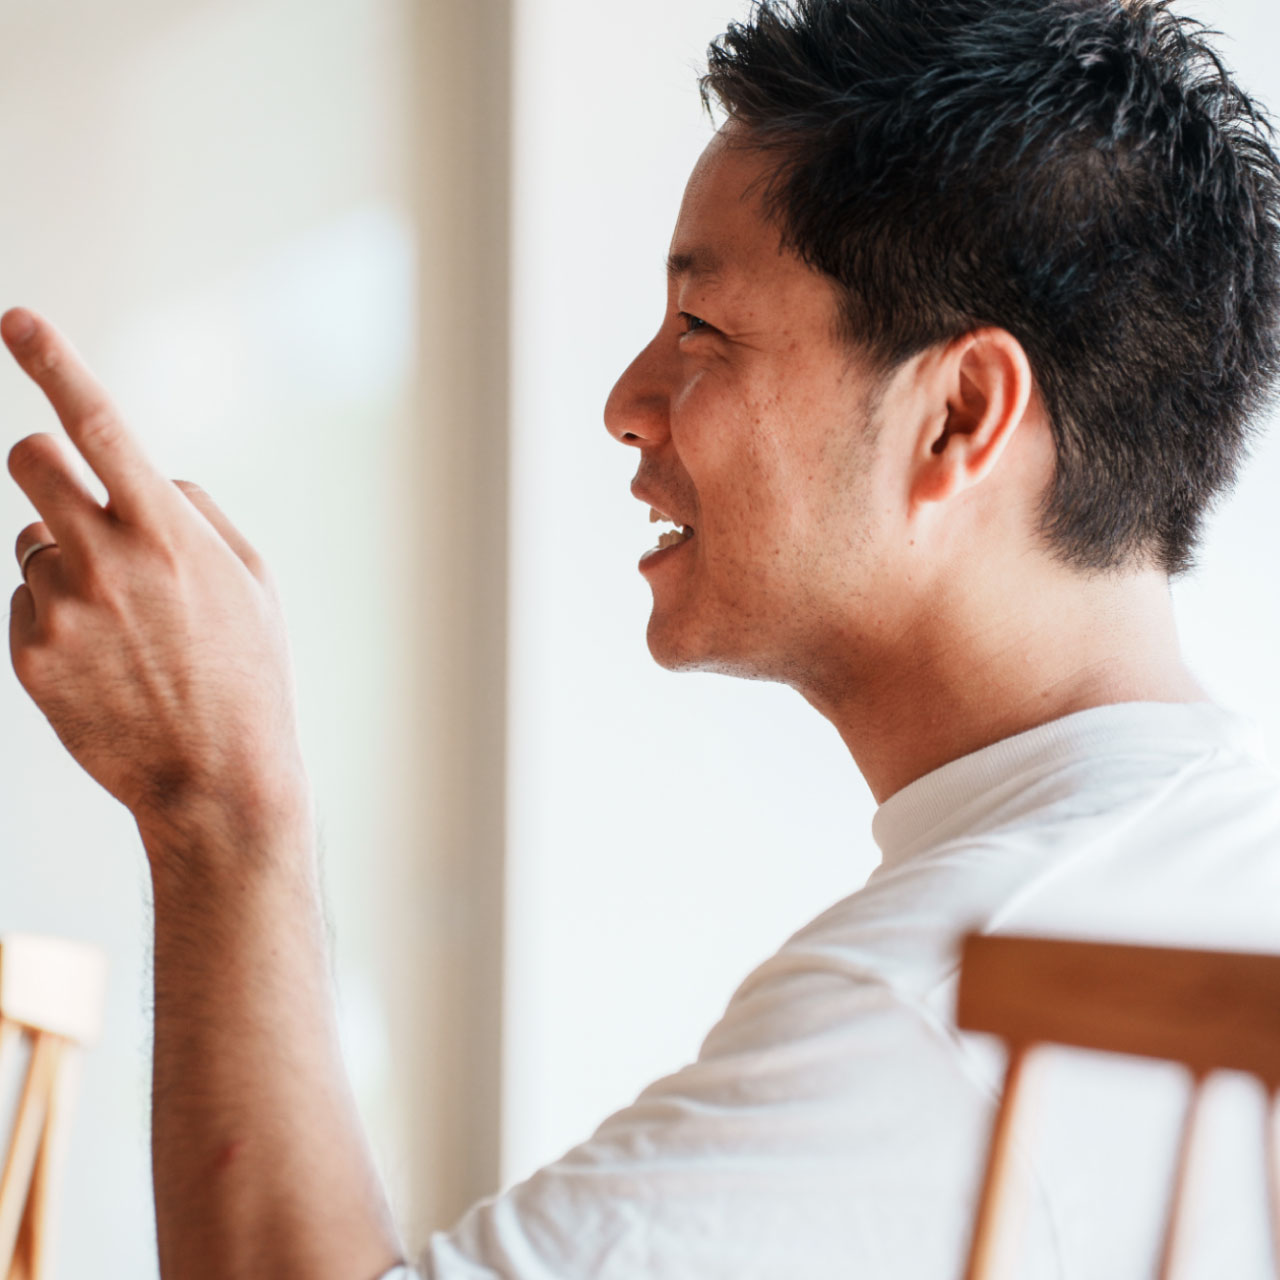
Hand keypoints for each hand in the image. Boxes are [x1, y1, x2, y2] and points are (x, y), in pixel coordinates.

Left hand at [4, 307, 307, 849]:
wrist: (217, 779)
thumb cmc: (248, 673)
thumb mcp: (252, 582)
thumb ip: (196, 512)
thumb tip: (147, 478)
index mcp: (169, 533)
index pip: (100, 425)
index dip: (54, 362)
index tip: (17, 320)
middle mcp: (105, 560)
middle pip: (31, 460)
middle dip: (45, 462)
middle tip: (72, 497)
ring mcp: (60, 609)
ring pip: (31, 541)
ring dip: (64, 558)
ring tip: (122, 622)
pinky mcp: (29, 655)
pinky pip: (26, 603)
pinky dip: (56, 617)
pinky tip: (106, 661)